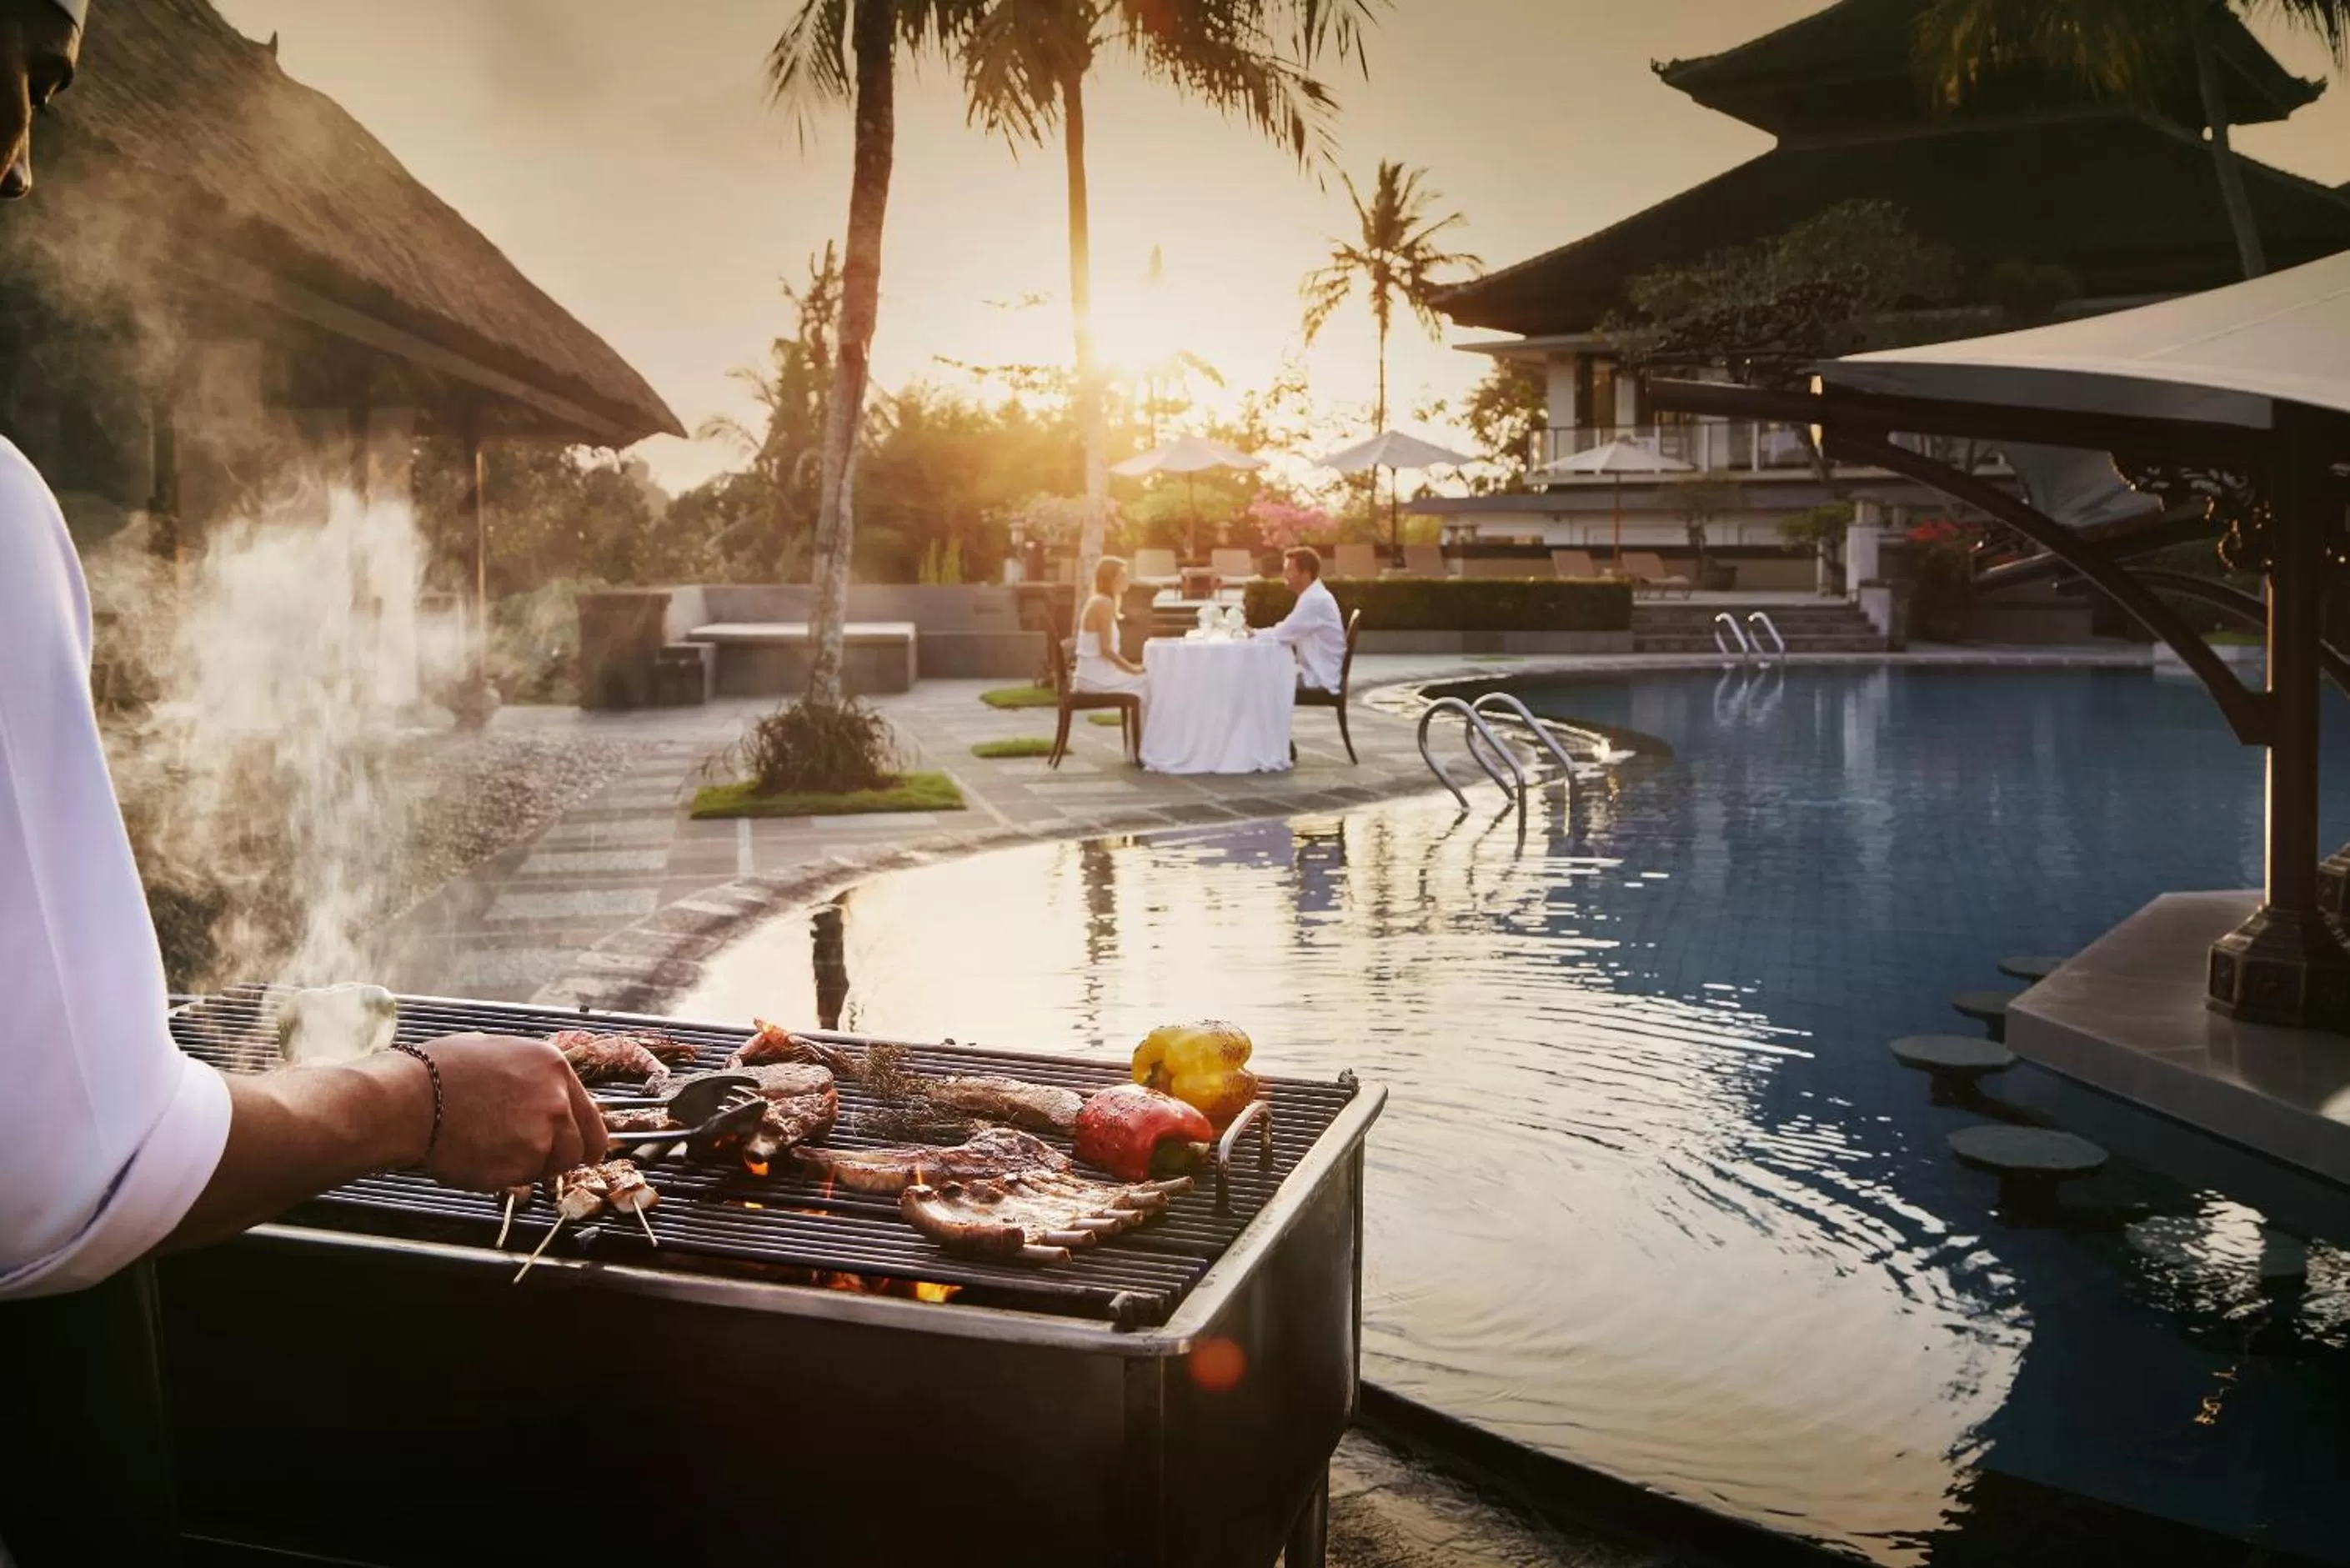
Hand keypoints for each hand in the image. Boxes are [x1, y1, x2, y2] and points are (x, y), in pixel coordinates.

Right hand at [409, 1033, 608, 1189]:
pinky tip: (478, 1155)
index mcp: (554, 1067)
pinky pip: (520, 1180)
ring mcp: (542, 1134)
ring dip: (529, 1167)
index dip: (584, 1139)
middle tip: (526, 1155)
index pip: (592, 1117)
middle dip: (557, 1157)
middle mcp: (557, 1100)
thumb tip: (541, 1091)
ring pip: (551, 1168)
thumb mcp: (497, 1051)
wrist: (410, 1099)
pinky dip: (504, 1176)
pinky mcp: (520, 1164)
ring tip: (492, 1148)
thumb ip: (530, 1076)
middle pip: (578, 1149)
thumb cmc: (439, 1072)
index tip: (581, 1152)